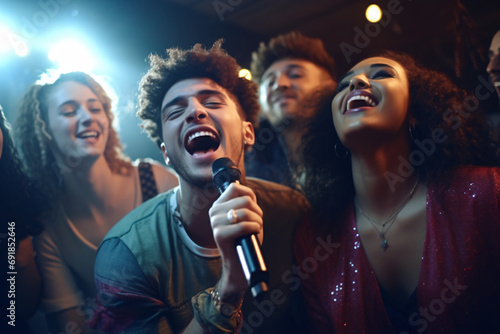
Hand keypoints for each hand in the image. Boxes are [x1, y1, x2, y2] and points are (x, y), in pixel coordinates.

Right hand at [208, 182, 262, 300]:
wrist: (240, 264)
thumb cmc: (246, 239)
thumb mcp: (245, 216)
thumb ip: (243, 202)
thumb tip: (244, 190)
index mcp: (218, 205)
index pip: (235, 187)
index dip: (250, 195)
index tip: (253, 209)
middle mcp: (214, 212)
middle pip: (245, 200)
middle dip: (257, 212)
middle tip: (256, 224)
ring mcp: (215, 223)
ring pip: (246, 211)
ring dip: (257, 221)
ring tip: (255, 230)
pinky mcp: (219, 235)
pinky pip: (244, 225)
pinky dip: (254, 229)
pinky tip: (253, 234)